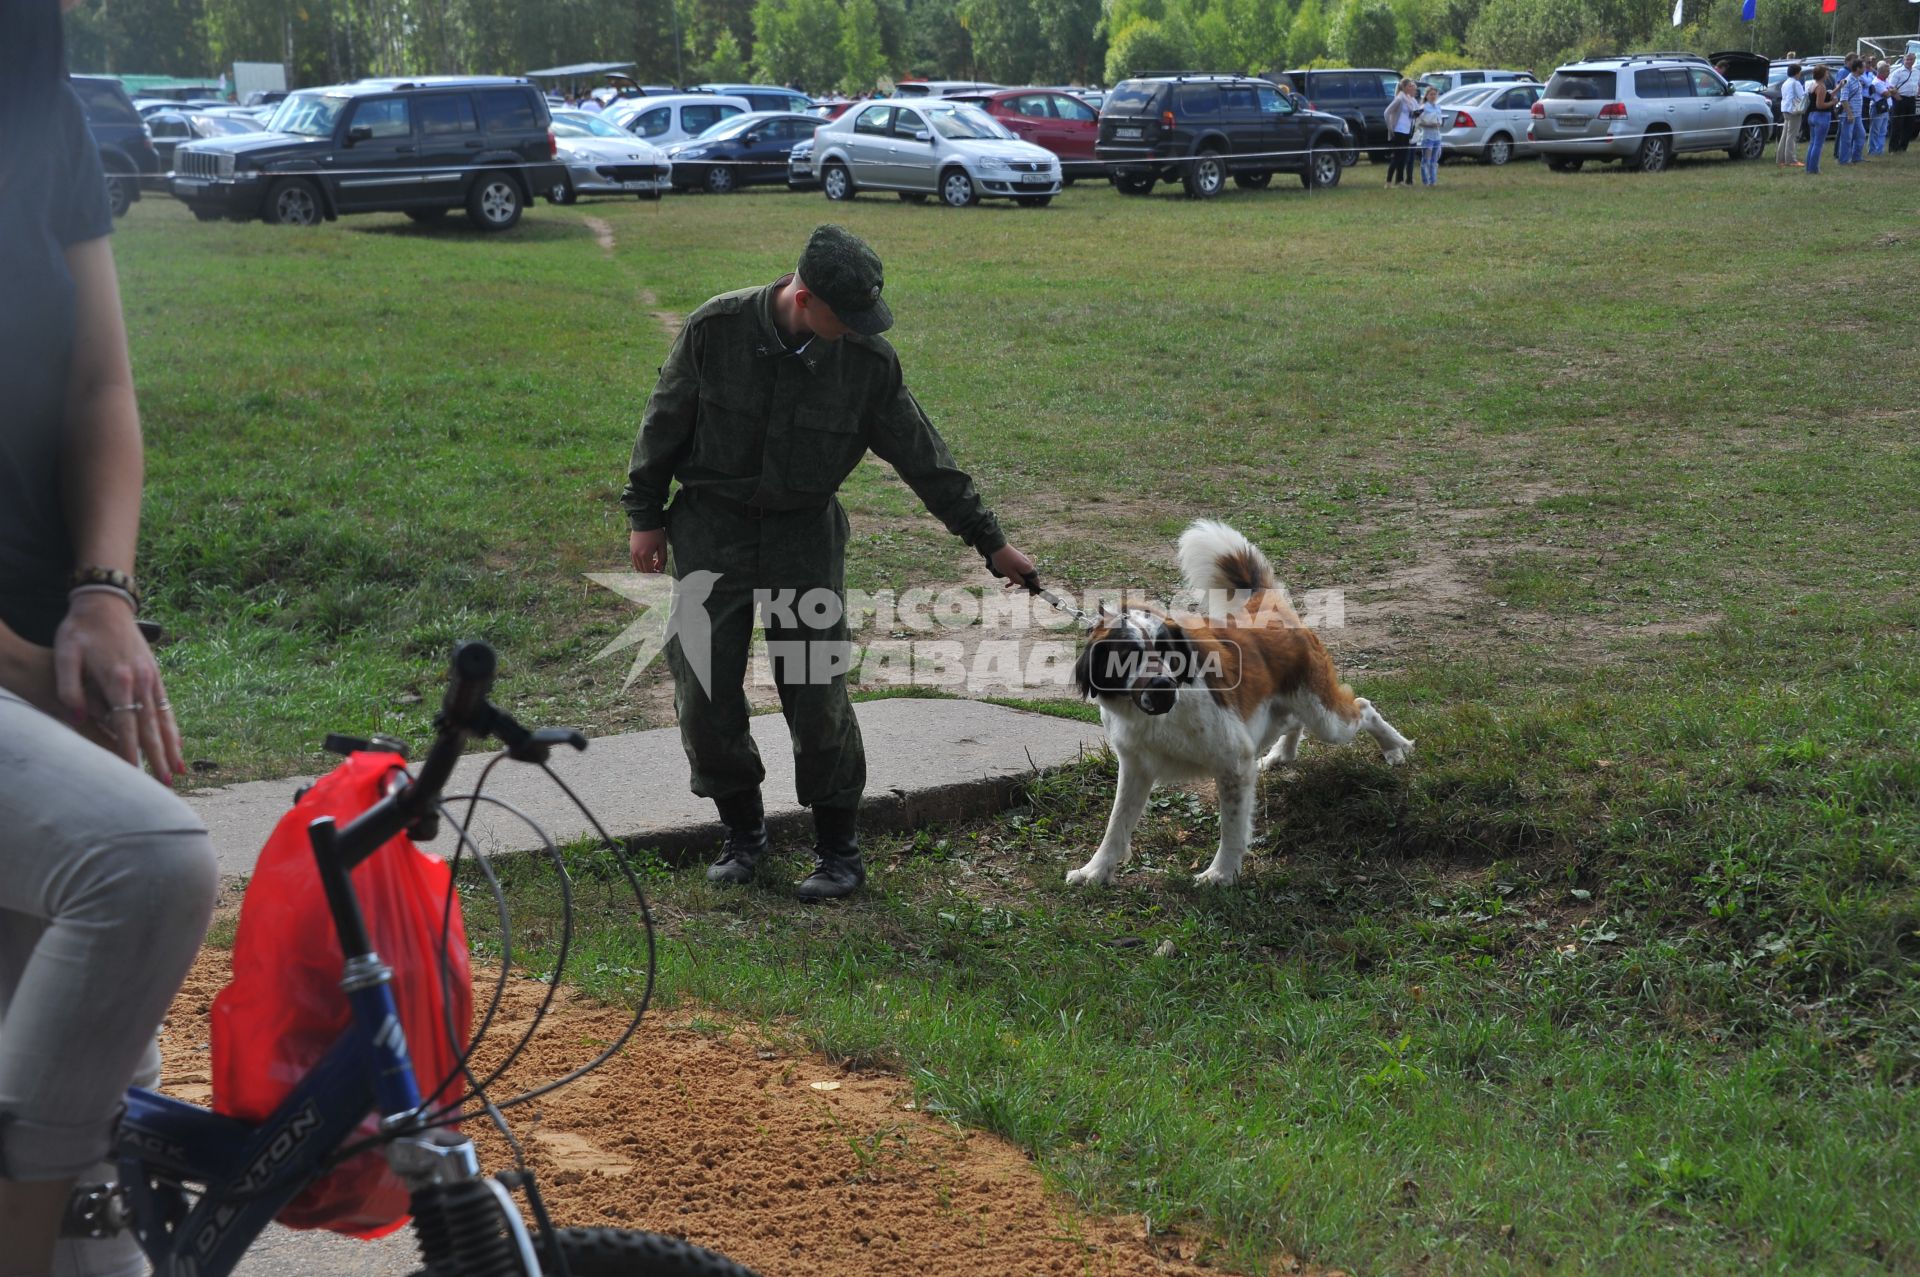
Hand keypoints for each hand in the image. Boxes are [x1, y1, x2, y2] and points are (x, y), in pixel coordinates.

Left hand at [53, 591, 184, 784]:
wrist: (106, 604)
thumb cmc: (80, 629)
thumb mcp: (65, 653)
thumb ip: (69, 686)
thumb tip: (79, 717)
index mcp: (118, 679)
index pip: (126, 724)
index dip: (130, 751)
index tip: (134, 775)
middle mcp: (141, 681)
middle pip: (151, 728)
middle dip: (158, 757)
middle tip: (166, 784)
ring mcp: (152, 678)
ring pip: (164, 719)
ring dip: (171, 747)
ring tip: (178, 770)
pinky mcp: (155, 674)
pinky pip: (167, 707)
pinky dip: (173, 728)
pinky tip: (178, 743)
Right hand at [630, 529, 667, 573]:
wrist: (645, 521)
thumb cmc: (656, 533)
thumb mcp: (662, 546)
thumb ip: (663, 559)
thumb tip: (660, 569)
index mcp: (646, 555)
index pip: (649, 571)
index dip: (655, 573)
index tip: (660, 570)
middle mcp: (637, 555)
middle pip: (643, 571)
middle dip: (651, 571)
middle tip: (658, 565)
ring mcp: (633, 553)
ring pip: (638, 567)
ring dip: (645, 568)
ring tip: (653, 560)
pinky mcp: (631, 549)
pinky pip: (634, 562)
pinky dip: (640, 564)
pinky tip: (647, 558)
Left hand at [986, 543, 1037, 589]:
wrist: (997, 547)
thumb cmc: (1003, 561)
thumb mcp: (1010, 574)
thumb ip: (1018, 580)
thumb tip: (1024, 584)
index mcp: (1028, 568)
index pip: (1035, 580)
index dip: (1035, 588)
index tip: (1031, 595)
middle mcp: (1027, 564)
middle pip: (1029, 578)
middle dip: (1024, 586)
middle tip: (1017, 592)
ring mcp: (1022, 562)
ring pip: (1022, 574)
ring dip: (1017, 581)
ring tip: (1008, 586)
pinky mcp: (1017, 560)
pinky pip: (1018, 570)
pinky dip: (1014, 576)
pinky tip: (1007, 582)